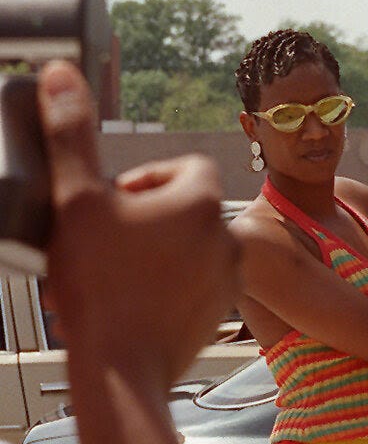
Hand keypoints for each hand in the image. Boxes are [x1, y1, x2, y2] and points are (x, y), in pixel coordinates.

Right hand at [38, 61, 238, 391]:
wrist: (123, 369)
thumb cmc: (99, 286)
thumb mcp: (75, 201)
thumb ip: (72, 135)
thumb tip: (61, 75)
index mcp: (203, 202)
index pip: (186, 167)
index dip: (147, 176)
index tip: (114, 199)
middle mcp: (229, 236)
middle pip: (189, 207)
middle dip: (148, 215)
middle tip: (107, 237)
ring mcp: (230, 277)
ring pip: (193, 246)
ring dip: (159, 249)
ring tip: (116, 270)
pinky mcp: (222, 312)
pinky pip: (198, 282)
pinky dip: (171, 282)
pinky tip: (133, 298)